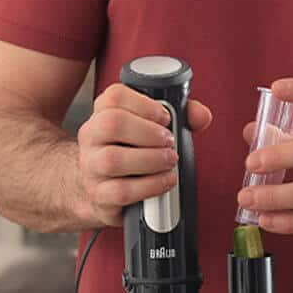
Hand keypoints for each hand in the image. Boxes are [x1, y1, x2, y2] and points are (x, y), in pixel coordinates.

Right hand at [78, 82, 211, 227]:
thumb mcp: (152, 130)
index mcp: (103, 114)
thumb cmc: (133, 155)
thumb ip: (181, 117)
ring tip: (170, 161)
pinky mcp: (99, 196)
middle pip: (111, 123)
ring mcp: (91, 167)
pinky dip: (151, 186)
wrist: (104, 192)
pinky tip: (165, 181)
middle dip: (149, 132)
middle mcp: (92, 138)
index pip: (114, 96)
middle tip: (169, 141)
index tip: (165, 117)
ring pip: (113, 159)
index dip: (145, 104)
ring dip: (151, 159)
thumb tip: (202, 116)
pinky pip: (121, 191)